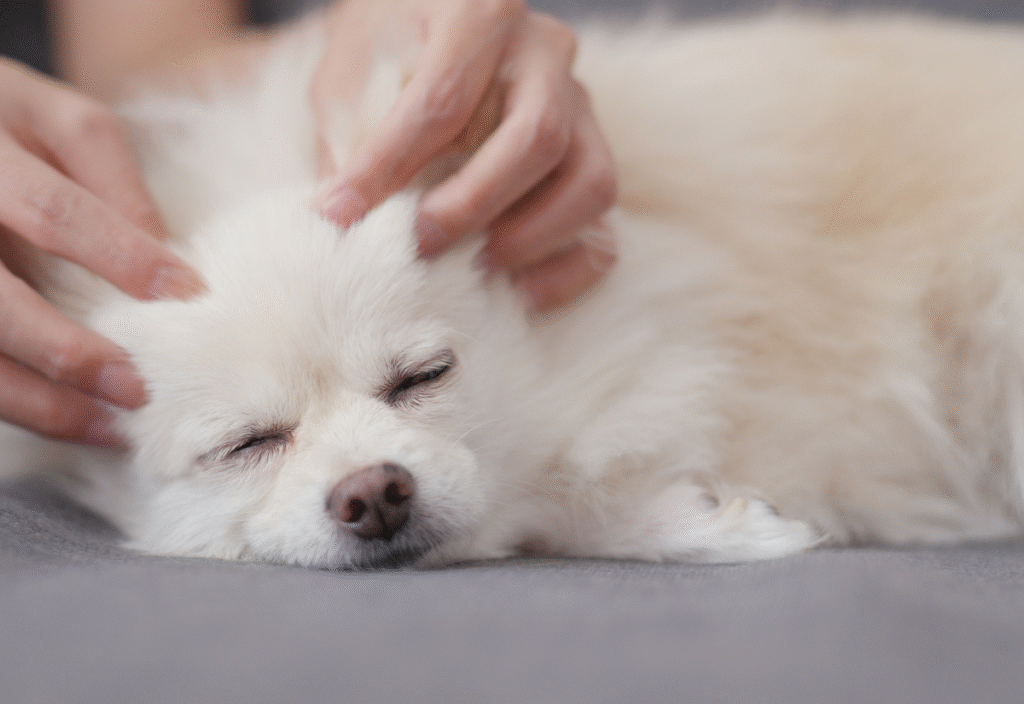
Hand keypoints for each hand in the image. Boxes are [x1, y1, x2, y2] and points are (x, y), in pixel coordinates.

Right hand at [0, 59, 203, 445]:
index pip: (54, 212)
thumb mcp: (55, 117)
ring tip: (106, 428)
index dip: (121, 256)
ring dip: (37, 401)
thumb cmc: (4, 117)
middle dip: (68, 353)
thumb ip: (108, 171)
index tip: (186, 293)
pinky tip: (63, 418)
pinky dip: (13, 400)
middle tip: (137, 389)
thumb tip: (160, 248)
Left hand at [313, 0, 616, 311]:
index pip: (443, 100)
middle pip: (537, 139)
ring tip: (472, 268)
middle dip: (473, 205)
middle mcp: (546, 53)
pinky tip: (517, 293)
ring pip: (590, 183)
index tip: (340, 213)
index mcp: (482, 14)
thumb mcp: (352, 70)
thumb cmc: (389, 50)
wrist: (434, 29)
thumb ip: (348, 133)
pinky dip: (568, 269)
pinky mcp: (594, 154)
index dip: (389, 164)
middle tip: (418, 244)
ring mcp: (581, 106)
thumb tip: (342, 215)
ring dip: (530, 238)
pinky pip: (606, 224)